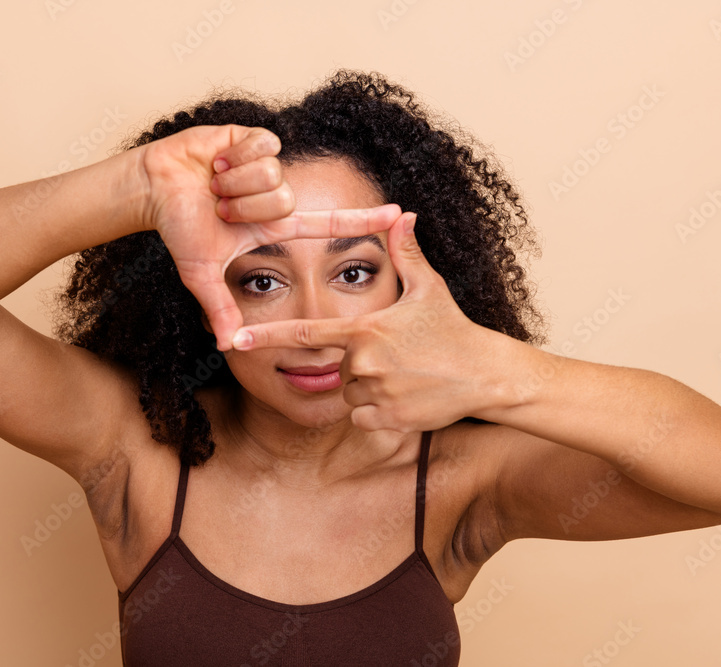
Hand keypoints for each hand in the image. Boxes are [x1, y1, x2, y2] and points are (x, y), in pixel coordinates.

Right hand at [140, 125, 400, 349]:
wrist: (153, 187)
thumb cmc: (179, 226)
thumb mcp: (201, 272)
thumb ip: (219, 308)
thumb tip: (226, 345)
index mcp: (276, 224)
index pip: (330, 222)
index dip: (365, 220)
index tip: (400, 215)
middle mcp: (279, 194)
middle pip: (287, 200)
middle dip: (245, 207)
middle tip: (220, 207)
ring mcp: (269, 165)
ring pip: (274, 175)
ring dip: (236, 183)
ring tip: (216, 184)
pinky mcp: (255, 136)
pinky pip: (263, 146)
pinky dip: (234, 156)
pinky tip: (218, 160)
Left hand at [230, 213, 494, 431]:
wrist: (485, 374)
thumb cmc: (454, 329)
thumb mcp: (429, 287)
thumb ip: (406, 253)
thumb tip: (403, 214)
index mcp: (365, 329)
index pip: (305, 332)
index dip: (267, 336)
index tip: (235, 340)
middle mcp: (363, 362)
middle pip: (337, 368)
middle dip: (358, 365)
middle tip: (395, 358)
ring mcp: (375, 392)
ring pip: (349, 394)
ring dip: (367, 388)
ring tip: (404, 376)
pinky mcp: (387, 419)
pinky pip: (362, 418)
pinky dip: (377, 411)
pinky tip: (405, 398)